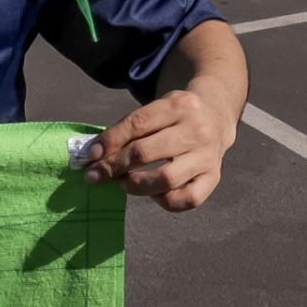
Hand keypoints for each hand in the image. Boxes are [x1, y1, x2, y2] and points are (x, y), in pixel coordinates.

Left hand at [79, 89, 234, 211]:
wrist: (216, 115)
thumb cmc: (175, 115)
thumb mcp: (155, 109)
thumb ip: (127, 128)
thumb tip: (94, 155)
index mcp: (177, 105)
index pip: (137, 124)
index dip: (109, 142)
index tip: (90, 157)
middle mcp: (196, 130)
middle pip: (146, 152)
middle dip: (114, 166)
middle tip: (96, 175)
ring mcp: (207, 156)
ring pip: (166, 179)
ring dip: (135, 185)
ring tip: (123, 183)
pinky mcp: (214, 177)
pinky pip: (187, 199)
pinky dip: (164, 200)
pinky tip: (152, 193)